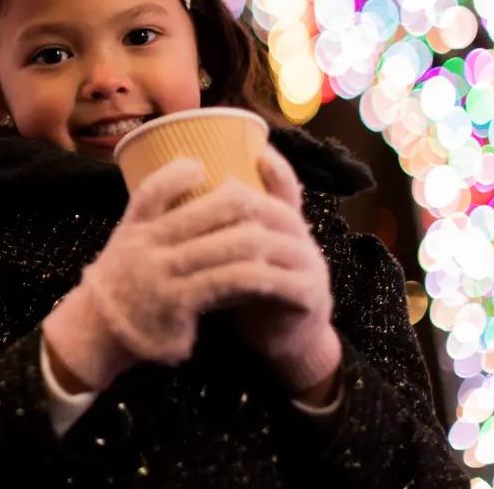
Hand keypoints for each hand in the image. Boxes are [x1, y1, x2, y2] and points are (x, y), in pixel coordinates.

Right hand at [43, 156, 326, 390]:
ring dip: (248, 239)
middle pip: (193, 216)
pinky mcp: (178, 304)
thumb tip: (183, 186)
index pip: (150, 193)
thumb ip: (149, 223)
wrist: (98, 332)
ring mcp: (161, 276)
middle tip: (258, 198)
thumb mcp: (125, 245)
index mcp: (131, 230)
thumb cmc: (121, 284)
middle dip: (231, 203)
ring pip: (215, 248)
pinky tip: (263, 273)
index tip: (199, 164)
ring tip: (270, 235)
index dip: (175, 175)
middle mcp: (144, 249)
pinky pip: (222, 283)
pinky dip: (247, 275)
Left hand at [225, 145, 340, 393]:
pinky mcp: (310, 296)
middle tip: (206, 202)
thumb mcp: (237, 253)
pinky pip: (286, 281)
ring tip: (209, 236)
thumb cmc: (250, 291)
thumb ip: (224, 226)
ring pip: (279, 242)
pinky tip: (234, 274)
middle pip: (276, 211)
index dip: (276, 170)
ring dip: (244, 238)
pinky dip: (258, 276)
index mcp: (286, 225)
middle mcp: (302, 240)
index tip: (258, 150)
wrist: (282, 343)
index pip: (286, 189)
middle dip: (242, 204)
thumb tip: (182, 192)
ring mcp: (311, 267)